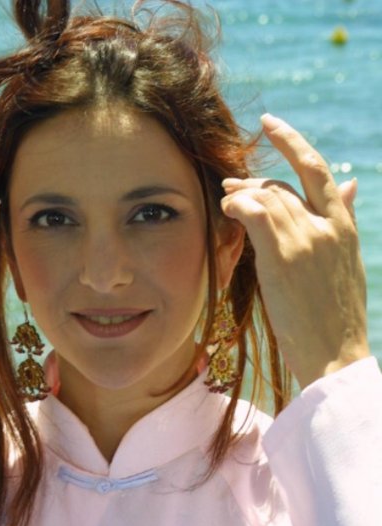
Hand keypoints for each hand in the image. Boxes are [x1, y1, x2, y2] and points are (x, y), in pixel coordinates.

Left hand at [221, 114, 368, 388]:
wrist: (335, 353)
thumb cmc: (334, 314)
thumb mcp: (346, 260)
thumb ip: (340, 219)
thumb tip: (350, 184)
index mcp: (342, 226)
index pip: (317, 170)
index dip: (292, 141)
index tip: (271, 123)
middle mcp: (327, 226)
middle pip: (282, 186)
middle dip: (252, 183)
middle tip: (230, 186)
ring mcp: (305, 239)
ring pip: (265, 197)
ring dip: (239, 196)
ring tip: (225, 203)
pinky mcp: (284, 257)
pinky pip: (255, 214)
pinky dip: (237, 205)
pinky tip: (226, 209)